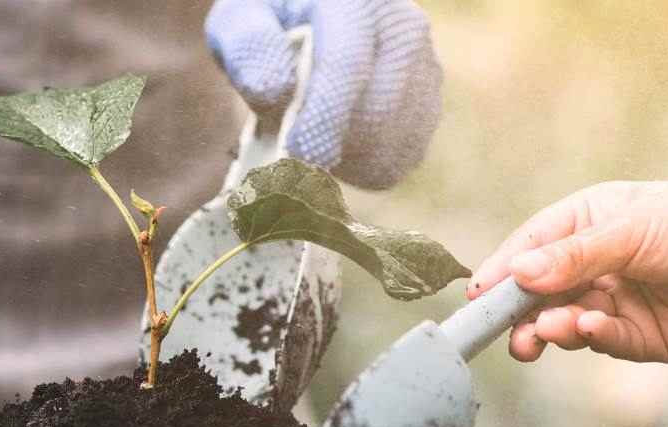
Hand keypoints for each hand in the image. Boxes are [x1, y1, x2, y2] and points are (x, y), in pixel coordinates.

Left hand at [205, 0, 443, 188]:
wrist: (303, 26)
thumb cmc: (267, 25)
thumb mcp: (240, 22)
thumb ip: (249, 47)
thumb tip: (274, 90)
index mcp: (355, 1)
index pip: (348, 64)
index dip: (324, 116)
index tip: (298, 154)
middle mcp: (402, 28)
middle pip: (381, 110)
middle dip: (334, 146)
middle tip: (290, 159)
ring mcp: (423, 67)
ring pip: (395, 141)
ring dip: (346, 161)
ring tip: (309, 145)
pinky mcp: (426, 105)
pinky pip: (401, 158)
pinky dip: (363, 169)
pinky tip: (334, 151)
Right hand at [467, 181, 667, 362]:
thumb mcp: (630, 231)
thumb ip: (574, 256)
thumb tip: (518, 275)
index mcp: (579, 226)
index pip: (527, 251)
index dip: (500, 274)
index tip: (477, 298)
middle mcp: (589, 266)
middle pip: (537, 296)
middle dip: (521, 316)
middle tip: (512, 335)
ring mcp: (611, 303)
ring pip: (564, 323)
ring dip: (554, 328)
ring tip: (552, 330)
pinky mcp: (636, 336)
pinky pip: (602, 342)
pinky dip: (592, 337)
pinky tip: (591, 329)